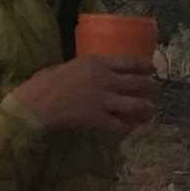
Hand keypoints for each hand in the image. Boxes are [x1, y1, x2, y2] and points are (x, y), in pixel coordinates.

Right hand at [9, 55, 156, 135]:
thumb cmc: (44, 82)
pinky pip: (120, 125)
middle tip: (154, 91)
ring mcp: (103, 100)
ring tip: (149, 112)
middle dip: (150, 88)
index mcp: (97, 62)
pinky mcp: (97, 119)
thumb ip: (85, 68)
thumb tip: (92, 72)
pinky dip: (127, 128)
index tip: (153, 68)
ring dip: (145, 109)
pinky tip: (129, 129)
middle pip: (138, 83)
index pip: (130, 61)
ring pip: (135, 105)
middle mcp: (105, 79)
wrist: (35, 104)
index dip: (145, 66)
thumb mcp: (68, 66)